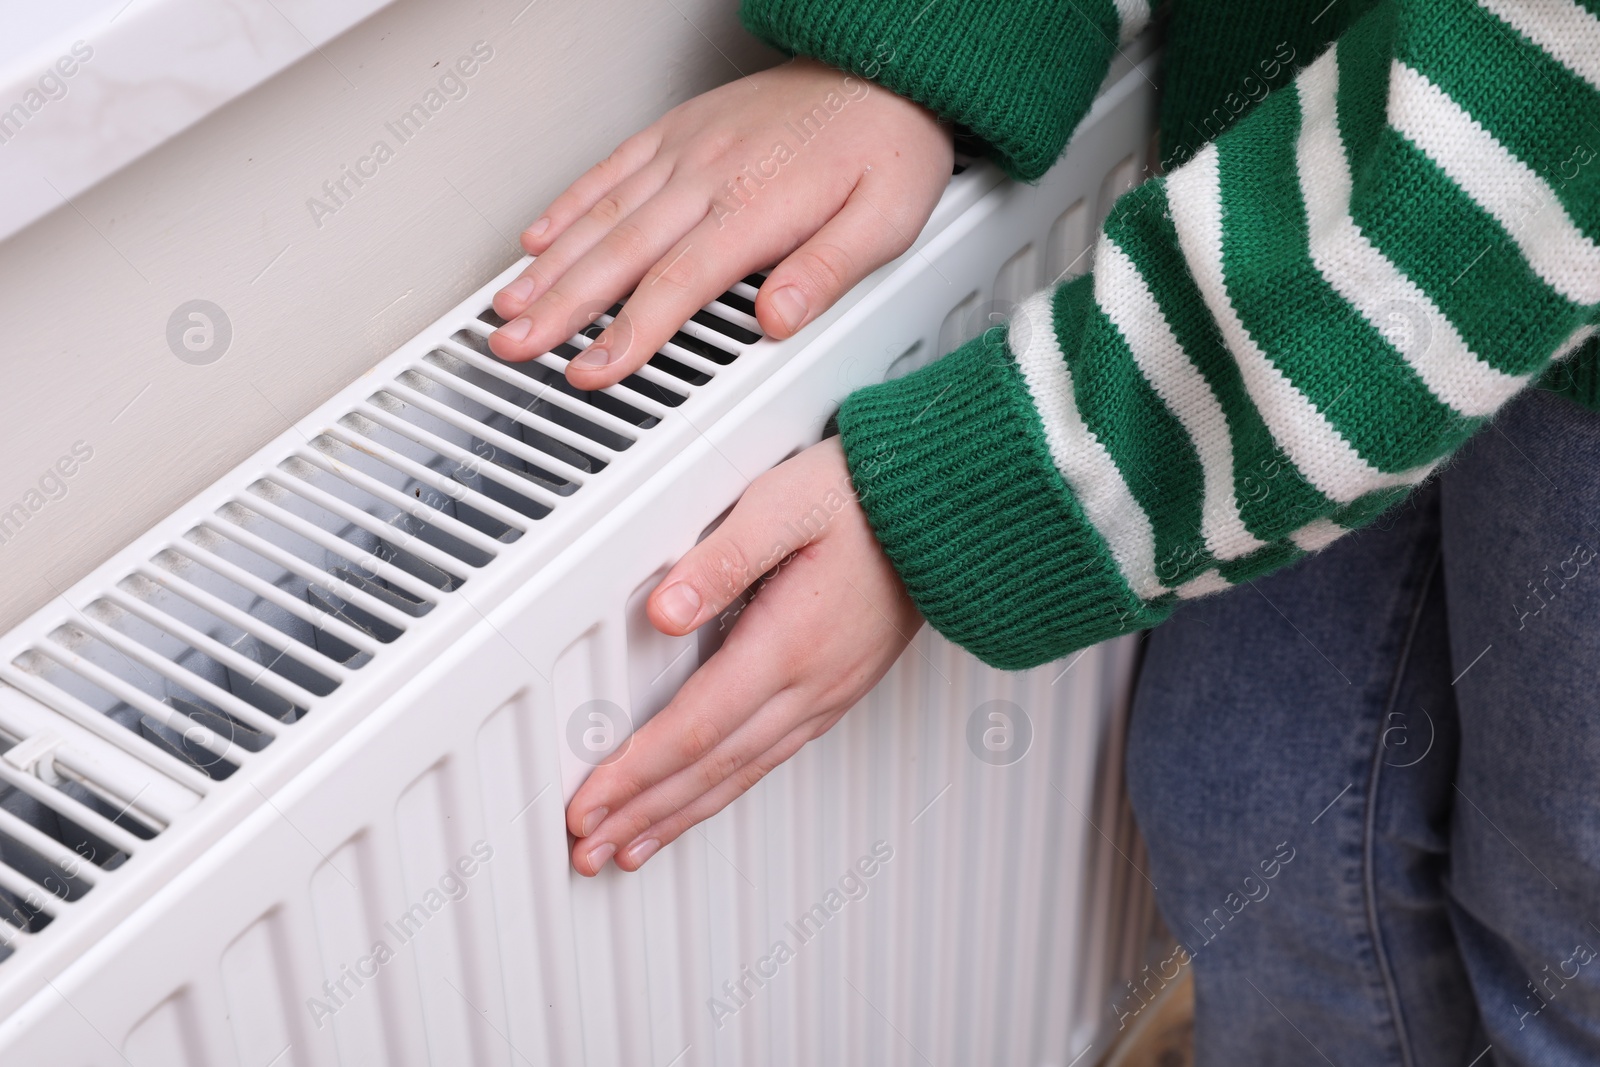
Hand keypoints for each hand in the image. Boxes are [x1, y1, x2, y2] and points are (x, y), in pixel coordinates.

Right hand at [488, 57, 953, 389]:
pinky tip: (535, 239)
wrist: (884, 64)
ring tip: (507, 308)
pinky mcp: (678, 130)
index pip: (678, 283)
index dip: (630, 333)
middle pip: (620, 253)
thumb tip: (778, 320)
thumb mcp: (885, 218)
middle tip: (515, 348)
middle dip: (561, 307)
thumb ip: (828, 271)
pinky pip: (610, 170)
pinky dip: (567, 206)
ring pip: (602, 215)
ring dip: (548, 265)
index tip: (594, 372)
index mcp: (758, 207)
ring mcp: (686, 150)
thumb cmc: (887, 144)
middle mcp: (709, 175)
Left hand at [565, 438, 920, 874]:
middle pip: (711, 769)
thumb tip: (664, 610)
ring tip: (633, 848)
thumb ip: (722, 557)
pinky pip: (769, 760)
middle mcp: (811, 684)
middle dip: (644, 814)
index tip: (591, 804)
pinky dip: (724, 792)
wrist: (940, 510)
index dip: (635, 773)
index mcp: (790, 643)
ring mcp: (827, 694)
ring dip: (679, 816)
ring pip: (741, 774)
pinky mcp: (836, 691)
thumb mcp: (785, 504)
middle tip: (591, 849)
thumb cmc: (863, 498)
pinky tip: (701, 801)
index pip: (695, 728)